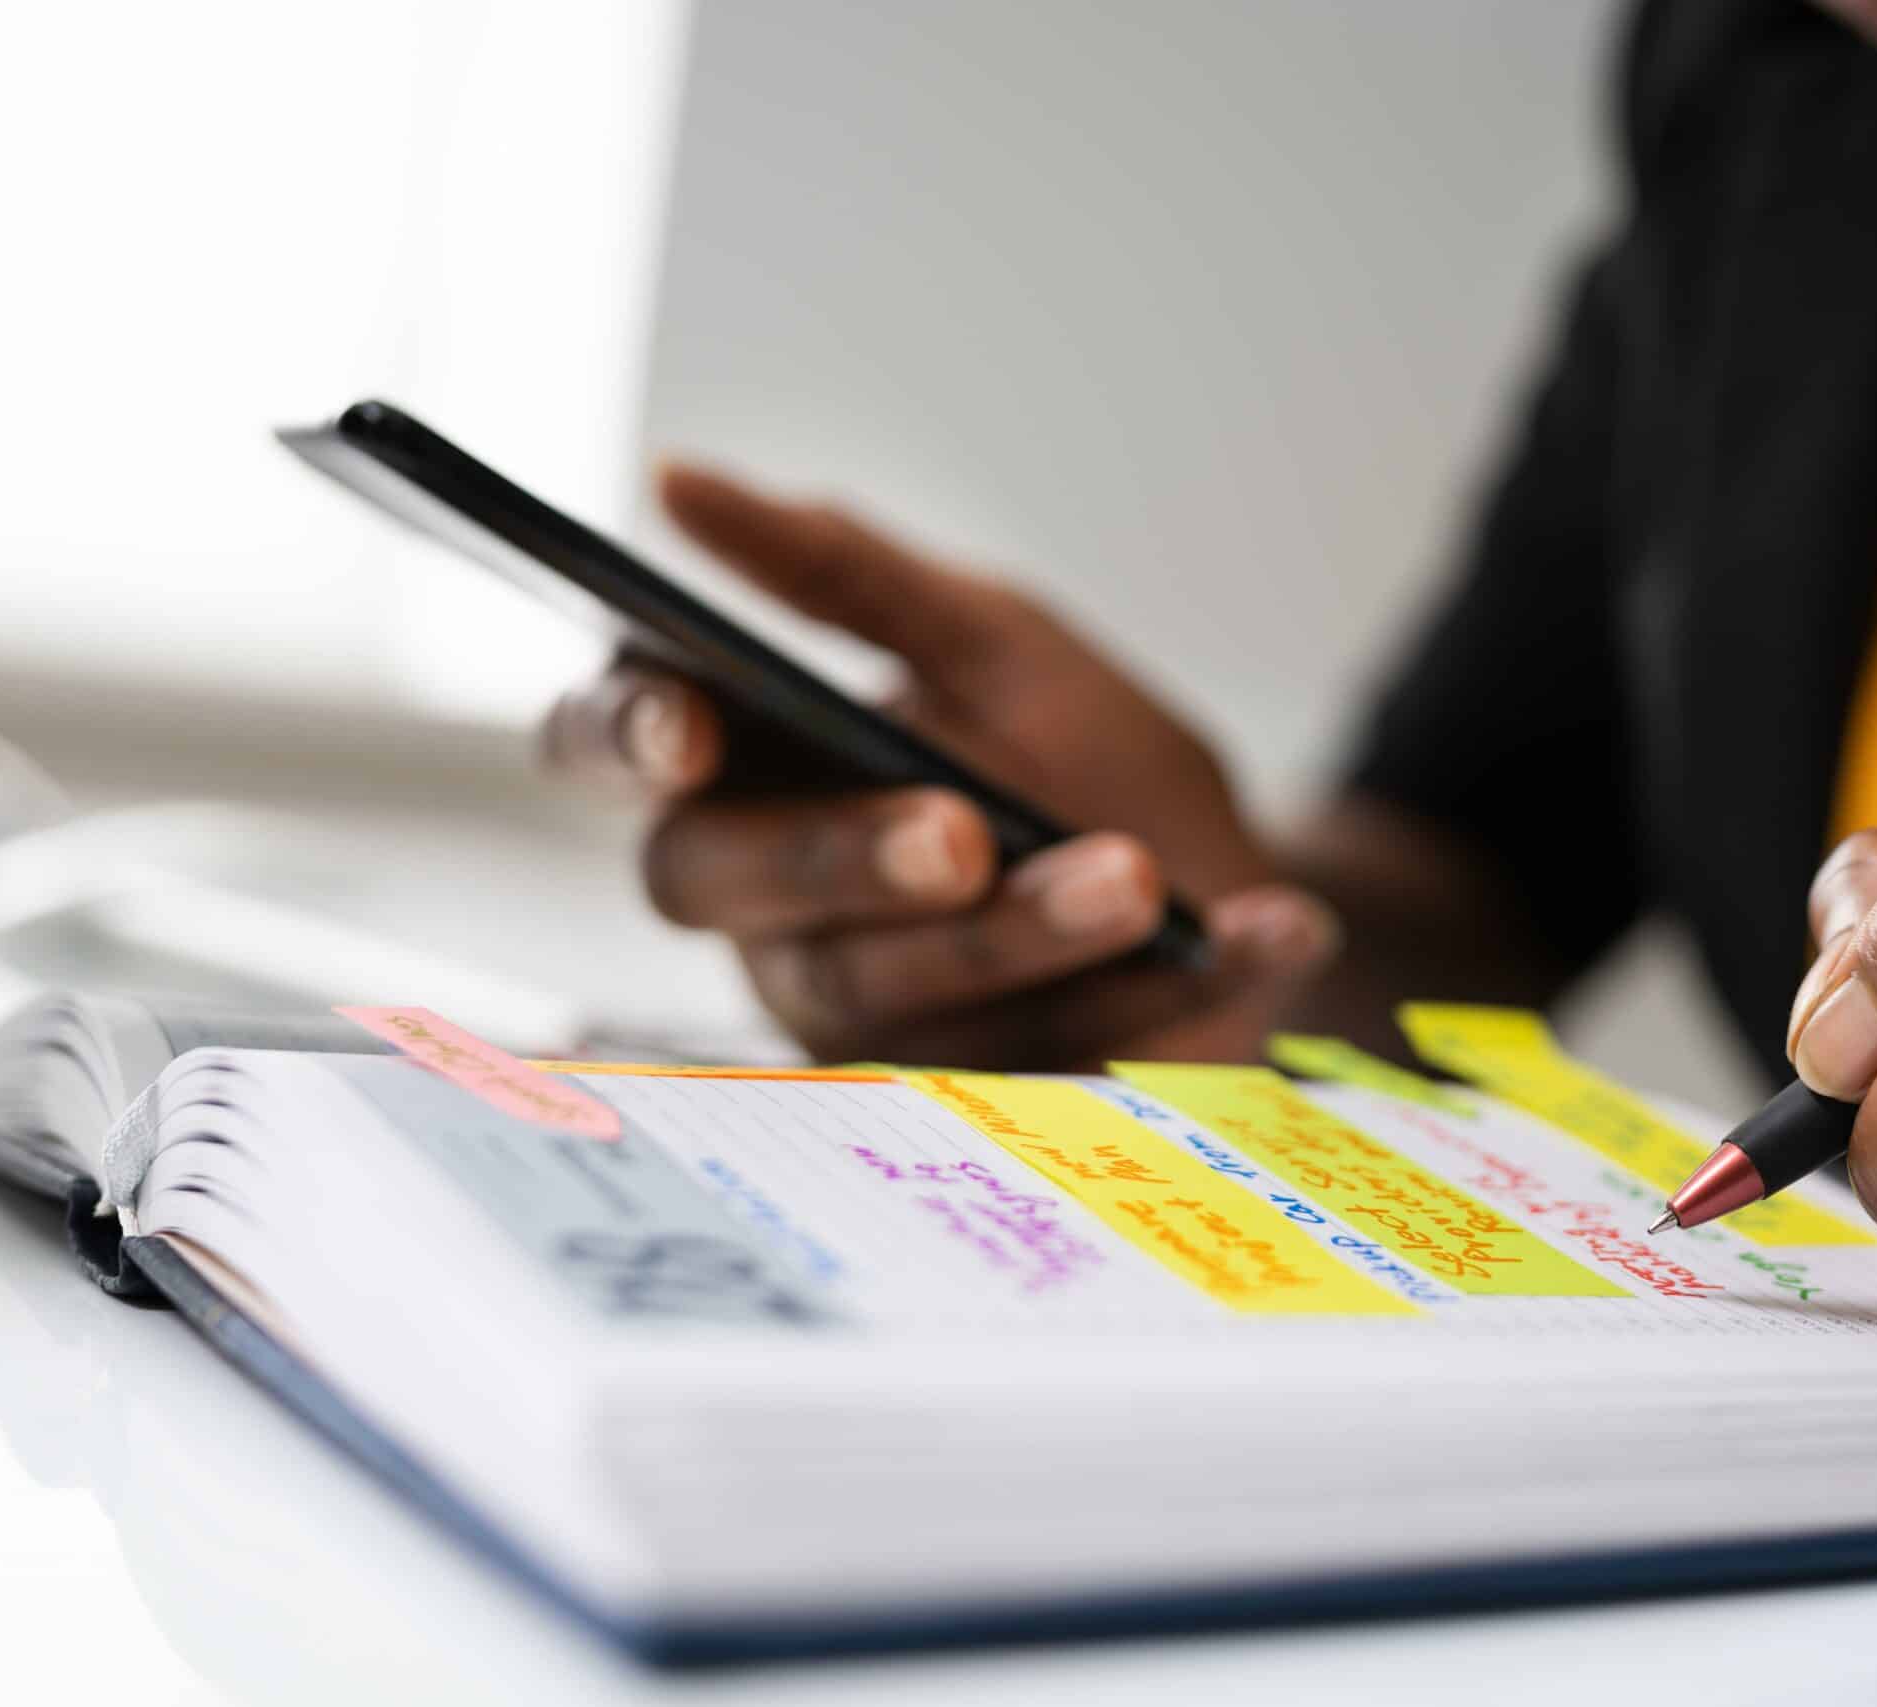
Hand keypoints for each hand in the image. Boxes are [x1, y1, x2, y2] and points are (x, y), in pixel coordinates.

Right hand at [541, 461, 1336, 1067]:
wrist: (1221, 877)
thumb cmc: (1072, 745)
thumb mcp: (990, 637)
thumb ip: (846, 574)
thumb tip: (679, 482)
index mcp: (745, 764)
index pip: (612, 743)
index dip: (623, 736)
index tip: (692, 727)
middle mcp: (764, 900)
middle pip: (722, 884)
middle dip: (841, 859)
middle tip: (959, 834)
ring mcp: (848, 1012)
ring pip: (875, 992)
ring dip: (1014, 935)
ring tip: (1131, 878)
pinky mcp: (955, 1097)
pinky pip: (1040, 1059)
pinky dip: (1167, 993)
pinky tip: (1265, 931)